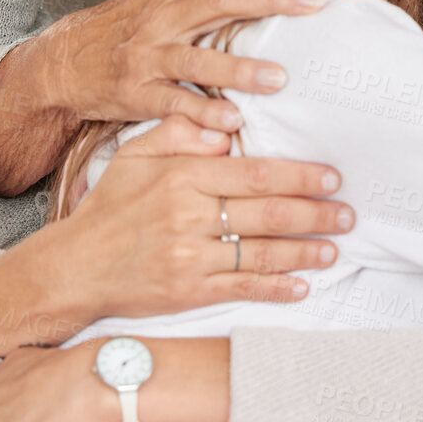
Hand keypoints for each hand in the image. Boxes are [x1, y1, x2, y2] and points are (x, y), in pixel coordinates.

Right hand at [0, 114, 353, 352]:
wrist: (75, 267)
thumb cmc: (110, 206)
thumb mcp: (135, 155)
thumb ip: (177, 133)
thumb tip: (224, 127)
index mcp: (181, 177)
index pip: (253, 174)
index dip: (298, 176)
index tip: (330, 176)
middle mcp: (188, 217)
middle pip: (266, 214)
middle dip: (314, 213)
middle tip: (347, 213)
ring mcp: (189, 258)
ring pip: (260, 253)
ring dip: (304, 252)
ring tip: (335, 248)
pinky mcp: (188, 293)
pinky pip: (241, 289)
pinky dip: (275, 289)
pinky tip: (302, 287)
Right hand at [35, 0, 328, 131]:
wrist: (65, 62)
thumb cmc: (130, 29)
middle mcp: (164, 14)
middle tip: (314, 4)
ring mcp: (148, 54)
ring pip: (199, 57)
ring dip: (240, 69)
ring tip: (279, 79)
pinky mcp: (135, 92)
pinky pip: (174, 103)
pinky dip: (203, 112)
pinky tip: (232, 122)